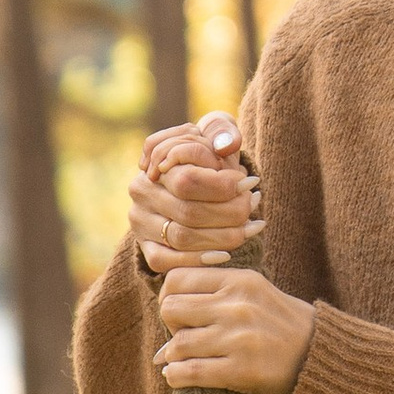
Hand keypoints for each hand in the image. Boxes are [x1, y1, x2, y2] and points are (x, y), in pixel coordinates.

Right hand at [128, 111, 259, 275]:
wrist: (194, 185)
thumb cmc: (209, 155)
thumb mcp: (215, 135)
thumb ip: (222, 131)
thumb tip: (227, 145)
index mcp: (153, 161)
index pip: (187, 180)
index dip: (223, 185)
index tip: (251, 183)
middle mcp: (141, 191)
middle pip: (188, 212)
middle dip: (229, 213)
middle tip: (253, 207)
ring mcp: (140, 222)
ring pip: (181, 238)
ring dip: (223, 237)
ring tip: (252, 227)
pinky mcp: (145, 248)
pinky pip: (167, 262)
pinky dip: (199, 260)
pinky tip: (226, 254)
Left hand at [156, 261, 316, 393]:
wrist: (323, 359)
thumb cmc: (284, 326)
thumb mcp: (257, 293)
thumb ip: (219, 291)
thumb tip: (167, 302)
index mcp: (241, 281)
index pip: (178, 279)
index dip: (169, 297)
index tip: (179, 314)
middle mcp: (238, 306)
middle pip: (171, 309)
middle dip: (170, 326)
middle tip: (182, 337)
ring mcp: (239, 338)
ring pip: (177, 344)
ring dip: (173, 356)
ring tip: (182, 360)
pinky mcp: (241, 370)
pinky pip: (190, 372)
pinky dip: (176, 376)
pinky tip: (177, 376)